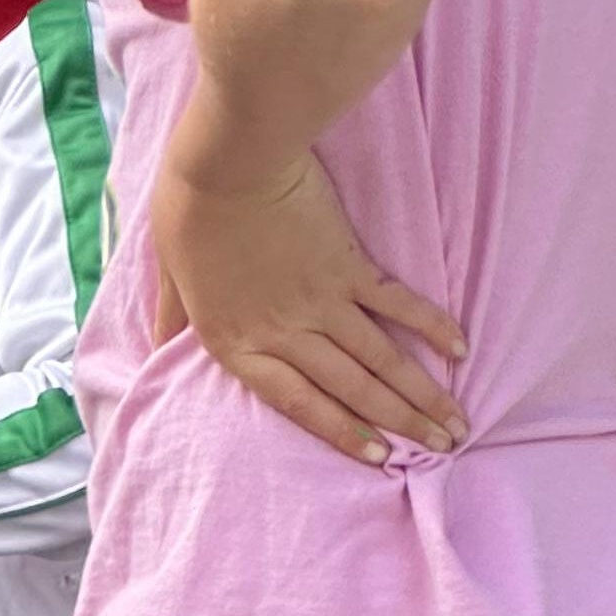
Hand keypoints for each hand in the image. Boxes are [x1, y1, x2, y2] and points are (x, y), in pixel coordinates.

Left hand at [151, 143, 466, 462]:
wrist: (231, 158)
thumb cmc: (190, 209)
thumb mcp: (168, 274)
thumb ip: (172, 316)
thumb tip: (156, 346)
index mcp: (235, 345)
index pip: (297, 405)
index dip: (342, 433)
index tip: (379, 458)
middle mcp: (284, 334)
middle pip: (351, 390)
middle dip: (399, 424)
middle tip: (442, 449)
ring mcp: (321, 301)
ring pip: (380, 358)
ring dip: (422, 393)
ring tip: (456, 421)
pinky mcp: (349, 263)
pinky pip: (396, 303)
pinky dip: (430, 326)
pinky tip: (459, 350)